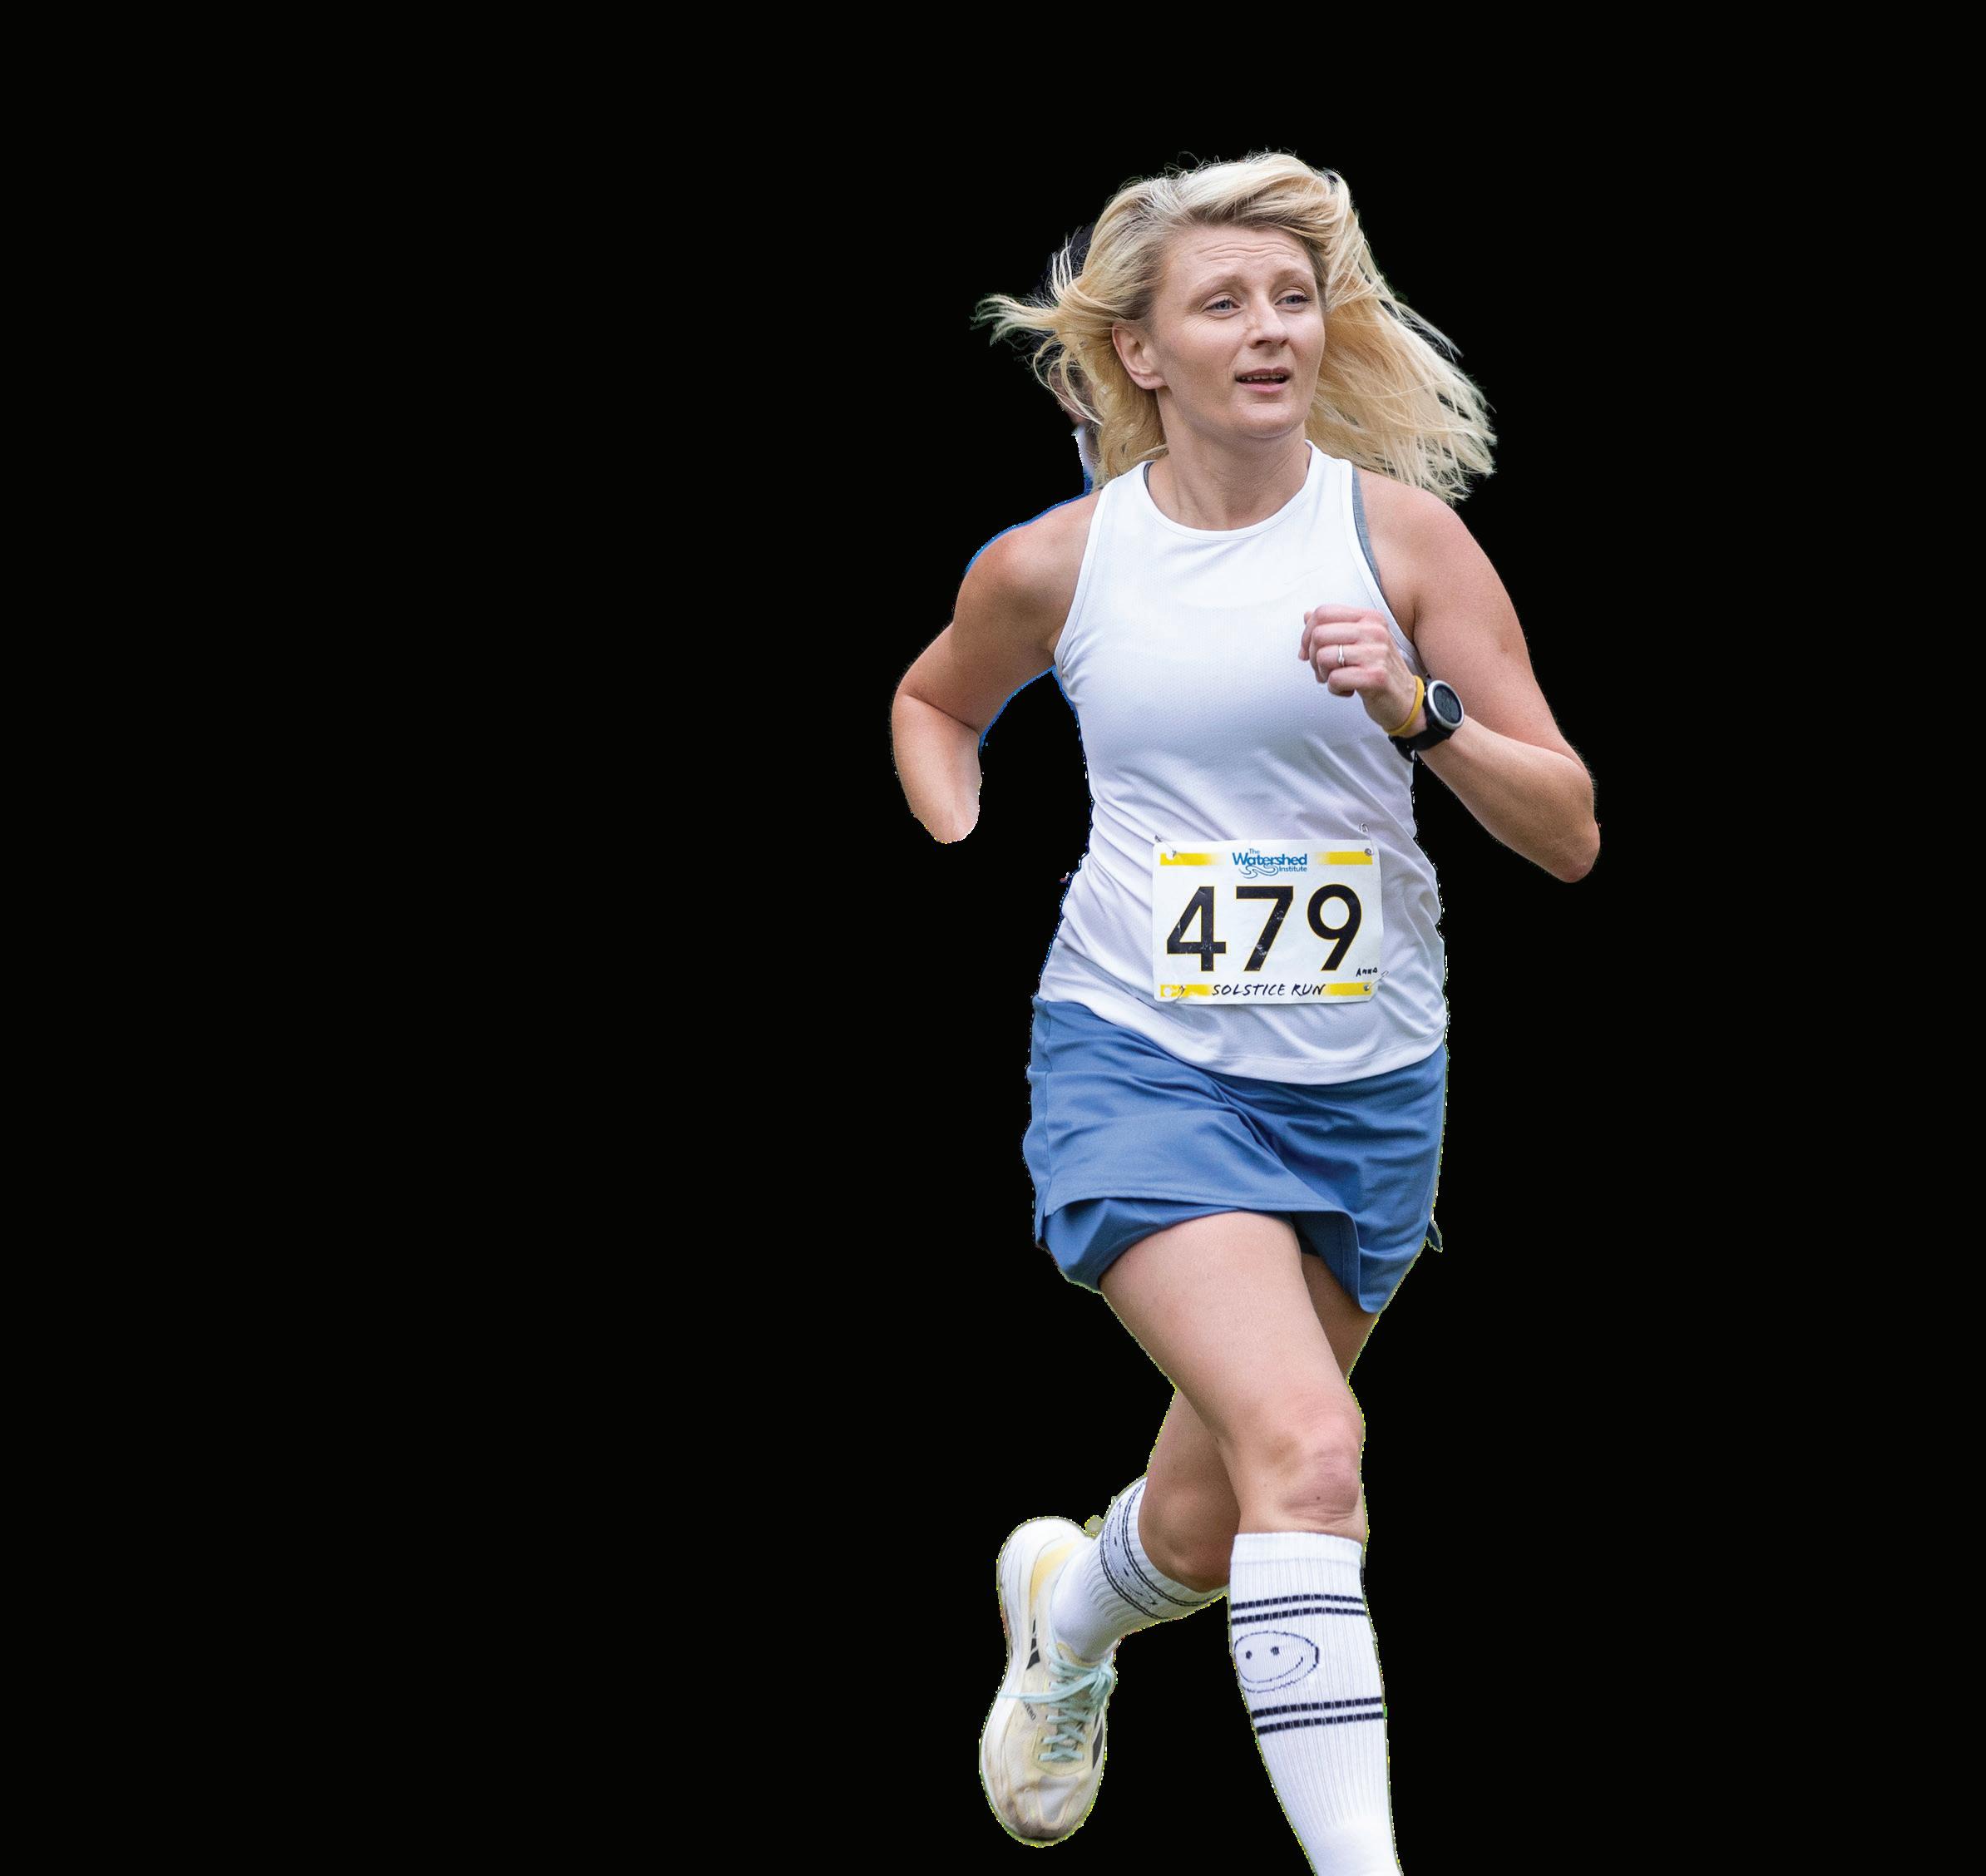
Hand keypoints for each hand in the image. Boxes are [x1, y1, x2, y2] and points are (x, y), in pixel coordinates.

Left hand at [1298, 605, 1422, 736]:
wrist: (1406, 699)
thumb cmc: (1379, 671)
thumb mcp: (1359, 643)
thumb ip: (1334, 628)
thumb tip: (1307, 616)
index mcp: (1369, 618)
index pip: (1324, 612)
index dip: (1307, 634)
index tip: (1308, 651)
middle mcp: (1374, 631)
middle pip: (1319, 634)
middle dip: (1313, 657)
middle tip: (1324, 670)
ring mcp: (1376, 653)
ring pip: (1324, 657)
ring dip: (1324, 674)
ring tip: (1338, 679)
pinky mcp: (1375, 676)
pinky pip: (1335, 678)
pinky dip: (1334, 688)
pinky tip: (1348, 689)